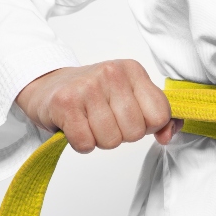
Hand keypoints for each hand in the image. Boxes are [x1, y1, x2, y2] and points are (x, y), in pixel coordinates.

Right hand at [15, 59, 183, 152]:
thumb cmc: (95, 95)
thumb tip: (167, 136)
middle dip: (123, 135)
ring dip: (101, 140)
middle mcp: (112, 73)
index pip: (160, 115)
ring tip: (91, 123)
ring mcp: (88, 86)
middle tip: (107, 121)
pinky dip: (82, 144)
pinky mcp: (65, 103)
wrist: (48, 86)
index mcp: (134, 70)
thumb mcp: (132, 97)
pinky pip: (86, 144)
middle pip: (136, 132)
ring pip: (112, 140)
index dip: (148, 126)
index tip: (133, 118)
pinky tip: (77, 127)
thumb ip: (159, 117)